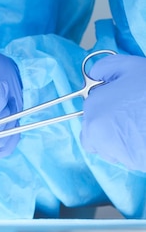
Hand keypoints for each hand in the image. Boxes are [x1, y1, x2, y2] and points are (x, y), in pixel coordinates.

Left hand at [82, 54, 145, 170]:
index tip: (123, 103)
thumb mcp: (130, 66)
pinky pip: (131, 159)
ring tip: (144, 125)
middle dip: (111, 128)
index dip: (107, 106)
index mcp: (93, 110)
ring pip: (113, 149)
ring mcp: (116, 152)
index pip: (90, 112)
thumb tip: (94, 76)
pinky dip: (138, 151)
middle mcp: (97, 134)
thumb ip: (105, 69)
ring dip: (124, 142)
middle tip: (135, 116)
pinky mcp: (135, 164)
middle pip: (96, 136)